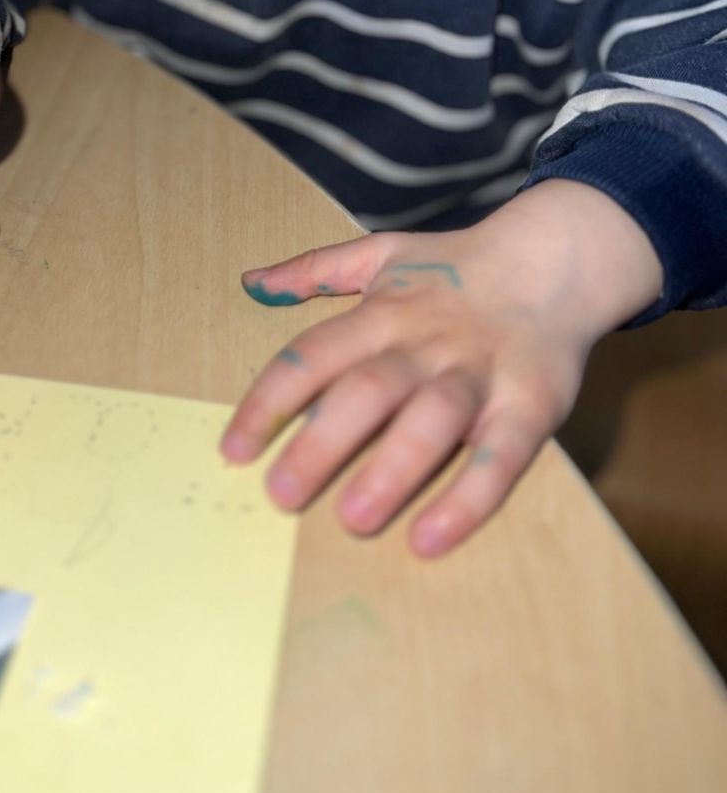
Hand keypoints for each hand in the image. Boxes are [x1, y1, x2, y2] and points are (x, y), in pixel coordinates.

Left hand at [221, 182, 661, 555]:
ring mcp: (479, 375)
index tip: (234, 449)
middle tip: (280, 494)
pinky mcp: (530, 405)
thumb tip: (251, 281)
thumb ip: (316, 270)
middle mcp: (424, 344)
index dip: (270, 401)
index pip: (313, 356)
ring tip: (353, 519)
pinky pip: (500, 457)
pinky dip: (468, 499)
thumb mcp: (381, 253)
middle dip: (321, 442)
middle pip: (366, 391)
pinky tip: (430, 539)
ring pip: (431, 421)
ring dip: (392, 469)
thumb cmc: (455, 269)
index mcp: (381, 313)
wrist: (557, 258)